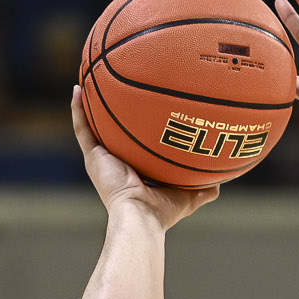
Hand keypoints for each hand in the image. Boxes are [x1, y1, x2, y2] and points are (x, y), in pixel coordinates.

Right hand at [71, 86, 218, 229]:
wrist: (140, 218)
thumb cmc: (162, 213)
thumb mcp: (188, 196)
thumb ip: (204, 188)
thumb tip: (222, 182)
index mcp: (133, 172)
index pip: (133, 146)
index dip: (135, 130)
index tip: (140, 111)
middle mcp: (115, 164)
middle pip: (111, 132)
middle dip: (111, 113)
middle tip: (114, 88)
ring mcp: (102, 160)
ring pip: (92, 126)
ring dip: (88, 105)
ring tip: (88, 79)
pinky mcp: (92, 157)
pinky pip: (82, 129)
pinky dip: (77, 109)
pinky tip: (77, 89)